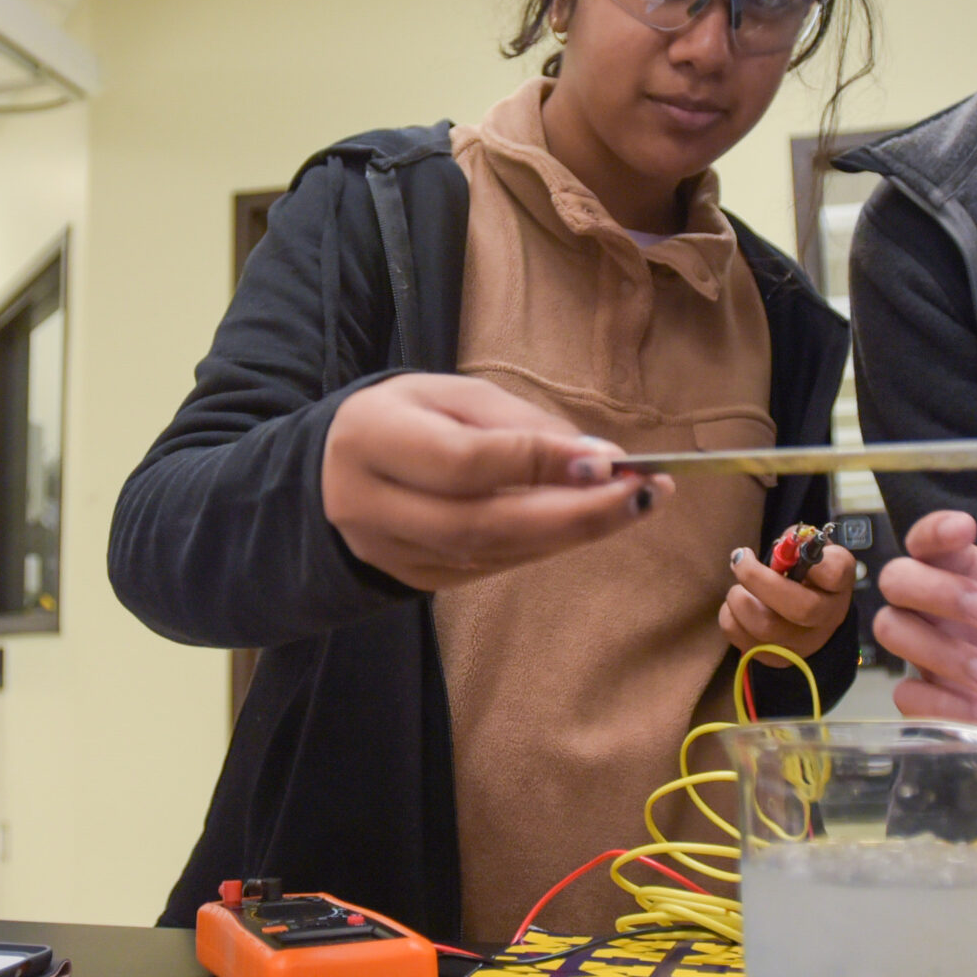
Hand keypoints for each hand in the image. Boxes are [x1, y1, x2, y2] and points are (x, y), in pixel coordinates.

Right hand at [321, 373, 666, 591]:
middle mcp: (371, 504)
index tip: (609, 460)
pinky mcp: (413, 580)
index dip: (539, 463)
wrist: (331, 473)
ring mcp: (389, 553)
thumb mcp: (451, 395)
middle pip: (482, 523)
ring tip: (635, 505)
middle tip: (644, 495)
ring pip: (492, 553)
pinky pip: (490, 567)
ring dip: (572, 533)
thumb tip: (597, 461)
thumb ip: (520, 424)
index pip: (464, 461)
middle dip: (574, 514)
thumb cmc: (404, 419)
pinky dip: (545, 547)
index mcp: (372, 439)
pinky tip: (587, 523)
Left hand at [719, 541, 855, 664]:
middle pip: (799, 608)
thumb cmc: (806, 577)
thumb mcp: (812, 553)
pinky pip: (742, 639)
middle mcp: (826, 619)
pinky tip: (739, 605)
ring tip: (739, 588)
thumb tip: (784, 544)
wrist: (808, 620)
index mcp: (837, 585)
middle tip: (740, 559)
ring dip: (740, 598)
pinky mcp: (774, 659)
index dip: (814, 562)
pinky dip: (730, 616)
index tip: (793, 551)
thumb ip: (799, 542)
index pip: (835, 574)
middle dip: (759, 579)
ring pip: (765, 626)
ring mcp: (802, 645)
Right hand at [871, 510, 976, 779]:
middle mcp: (949, 613)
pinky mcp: (941, 705)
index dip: (934, 530)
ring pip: (892, 631)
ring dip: (939, 651)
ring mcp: (939, 658)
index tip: (964, 530)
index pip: (932, 540)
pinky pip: (908, 697)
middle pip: (897, 580)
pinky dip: (944, 703)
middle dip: (937, 591)